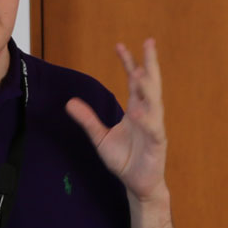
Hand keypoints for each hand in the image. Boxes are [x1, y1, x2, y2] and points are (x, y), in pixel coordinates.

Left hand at [67, 39, 168, 202]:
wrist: (137, 184)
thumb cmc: (124, 159)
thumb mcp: (100, 137)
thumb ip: (88, 119)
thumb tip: (69, 102)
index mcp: (137, 109)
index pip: (134, 81)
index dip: (128, 63)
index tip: (120, 45)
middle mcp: (148, 115)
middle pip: (150, 84)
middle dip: (150, 63)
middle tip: (149, 42)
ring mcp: (155, 128)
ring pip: (154, 103)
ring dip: (148, 88)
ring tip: (140, 72)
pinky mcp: (157, 145)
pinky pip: (153, 130)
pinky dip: (147, 120)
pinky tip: (139, 112)